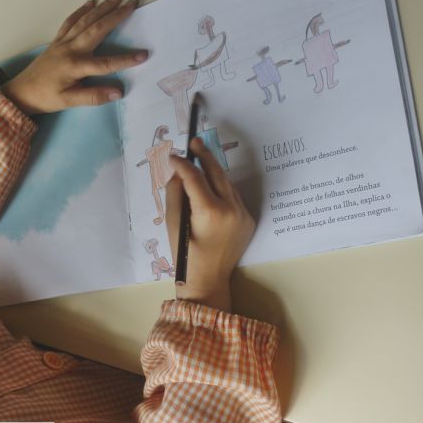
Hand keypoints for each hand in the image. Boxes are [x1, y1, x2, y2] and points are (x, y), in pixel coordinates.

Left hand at [1, 0, 147, 113]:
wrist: (21, 92)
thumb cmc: (45, 98)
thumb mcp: (69, 102)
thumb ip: (94, 97)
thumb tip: (118, 93)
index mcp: (75, 66)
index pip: (105, 64)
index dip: (125, 60)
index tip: (144, 55)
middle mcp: (70, 50)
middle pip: (97, 29)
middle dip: (116, 16)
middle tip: (132, 3)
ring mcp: (63, 42)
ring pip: (85, 21)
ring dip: (102, 7)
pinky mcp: (57, 40)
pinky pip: (71, 21)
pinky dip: (81, 11)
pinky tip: (91, 2)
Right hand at [165, 138, 254, 311]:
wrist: (209, 280)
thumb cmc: (185, 255)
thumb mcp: (174, 224)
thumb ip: (175, 194)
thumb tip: (178, 172)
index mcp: (210, 212)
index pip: (195, 178)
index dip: (183, 164)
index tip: (173, 156)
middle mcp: (231, 209)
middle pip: (217, 173)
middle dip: (205, 156)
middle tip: (194, 142)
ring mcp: (243, 214)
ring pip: (227, 184)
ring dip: (213, 172)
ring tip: (199, 161)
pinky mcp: (248, 220)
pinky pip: (233, 197)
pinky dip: (221, 189)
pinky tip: (210, 187)